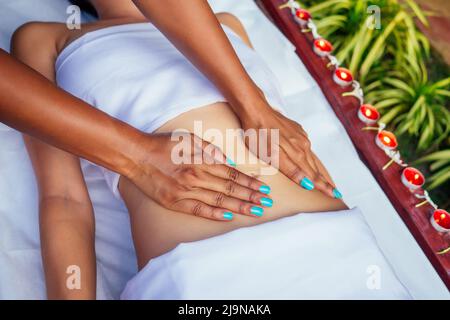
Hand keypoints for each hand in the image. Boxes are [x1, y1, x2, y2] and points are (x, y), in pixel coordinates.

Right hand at [126, 132, 271, 220]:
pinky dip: (214, 213)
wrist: (136, 156)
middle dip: (250, 195)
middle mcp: (196, 176)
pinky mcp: (175, 202)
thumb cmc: (163, 145)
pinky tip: (229, 216)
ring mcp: (185, 191)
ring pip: (218, 199)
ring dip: (239, 205)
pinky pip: (198, 209)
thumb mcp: (189, 138)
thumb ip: (211, 149)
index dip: (249, 181)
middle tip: (267, 202)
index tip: (263, 187)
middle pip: (229, 187)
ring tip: (255, 210)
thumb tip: (230, 162)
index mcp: (201, 160)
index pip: (232, 173)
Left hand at [239, 99, 339, 198]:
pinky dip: (309, 158)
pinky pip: (306, 148)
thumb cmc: (258, 134)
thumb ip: (290, 170)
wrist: (255, 109)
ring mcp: (300, 137)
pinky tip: (310, 162)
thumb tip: (308, 183)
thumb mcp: (270, 155)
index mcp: (296, 154)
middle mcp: (302, 146)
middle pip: (314, 169)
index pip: (312, 176)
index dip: (323, 187)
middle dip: (324, 182)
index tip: (335, 196)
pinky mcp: (296, 131)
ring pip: (310, 159)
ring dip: (318, 171)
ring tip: (325, 181)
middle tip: (335, 193)